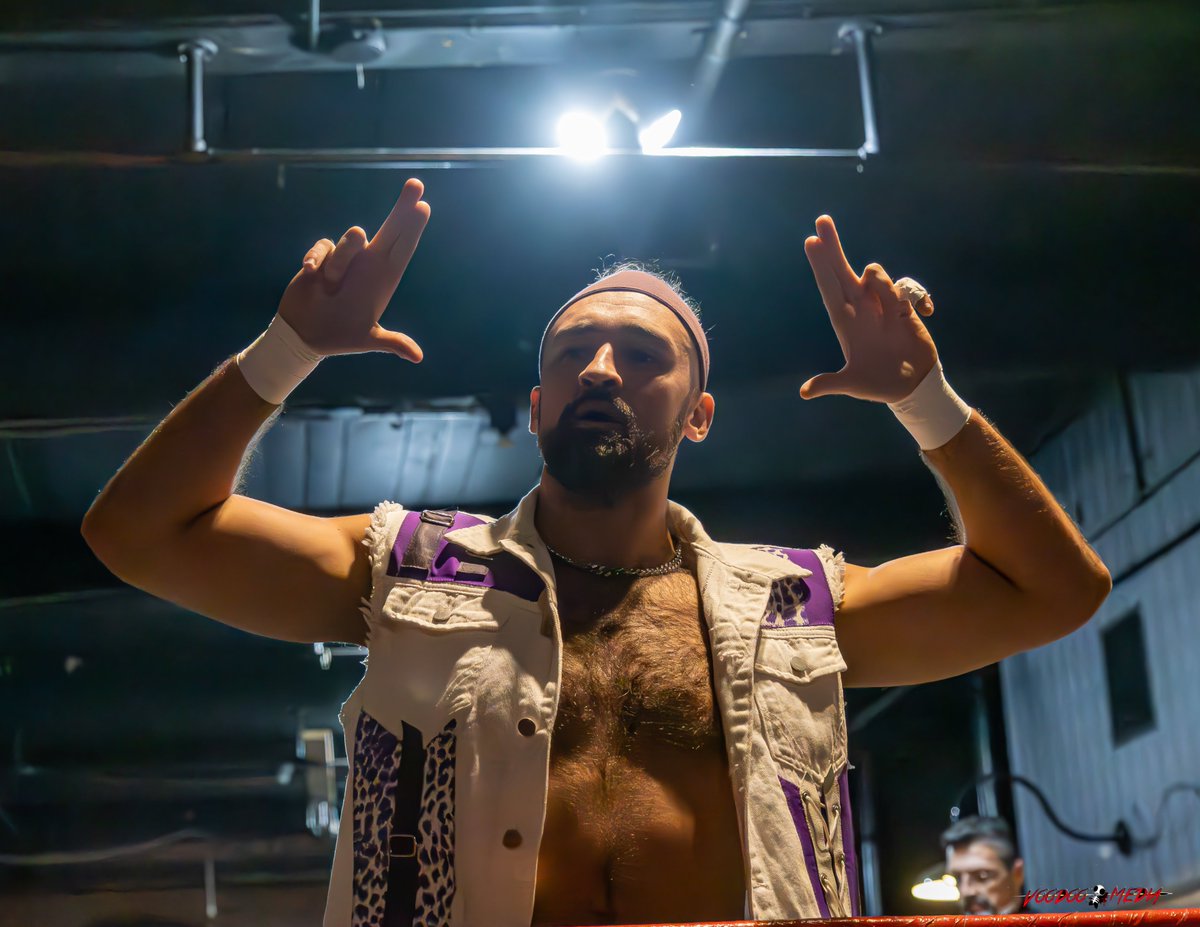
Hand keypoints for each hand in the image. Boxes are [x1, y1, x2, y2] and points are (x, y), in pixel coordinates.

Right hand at [276, 177, 429, 361]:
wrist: (306, 335)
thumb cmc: (340, 336)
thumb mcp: (367, 339)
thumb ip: (390, 342)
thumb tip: (417, 357)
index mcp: (384, 280)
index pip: (402, 249)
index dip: (413, 228)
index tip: (424, 206)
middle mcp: (369, 264)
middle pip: (389, 229)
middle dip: (403, 208)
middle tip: (416, 184)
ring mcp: (346, 258)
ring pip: (350, 241)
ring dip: (340, 262)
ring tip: (331, 286)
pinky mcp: (323, 257)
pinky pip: (323, 246)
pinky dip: (318, 260)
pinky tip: (313, 276)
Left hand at [800, 215, 938, 402]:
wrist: (911, 386)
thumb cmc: (877, 384)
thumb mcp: (853, 383)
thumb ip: (831, 383)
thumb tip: (806, 392)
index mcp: (845, 322)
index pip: (829, 287)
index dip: (820, 265)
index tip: (811, 241)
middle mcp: (861, 308)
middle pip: (843, 270)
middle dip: (832, 245)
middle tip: (821, 220)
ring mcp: (882, 305)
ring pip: (877, 275)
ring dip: (884, 284)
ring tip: (896, 310)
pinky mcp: (904, 306)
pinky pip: (907, 288)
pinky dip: (917, 296)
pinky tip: (926, 313)